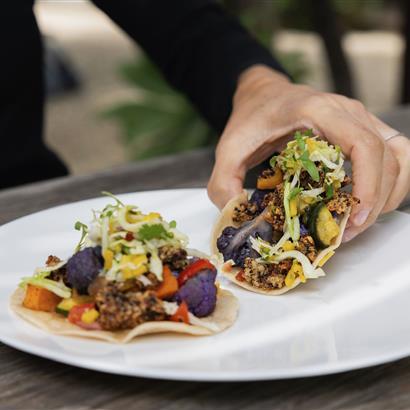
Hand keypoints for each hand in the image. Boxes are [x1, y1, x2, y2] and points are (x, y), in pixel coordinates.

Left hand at [207, 65, 409, 240]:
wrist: (263, 94)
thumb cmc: (251, 117)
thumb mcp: (229, 148)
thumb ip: (223, 181)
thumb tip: (235, 215)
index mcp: (318, 111)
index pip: (362, 145)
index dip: (368, 184)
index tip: (353, 218)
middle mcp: (348, 111)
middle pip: (386, 155)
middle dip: (374, 200)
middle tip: (347, 231)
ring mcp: (361, 119)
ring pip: (399, 156)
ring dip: (388, 194)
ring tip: (357, 221)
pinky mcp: (364, 130)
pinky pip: (395, 156)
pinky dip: (390, 183)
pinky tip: (366, 204)